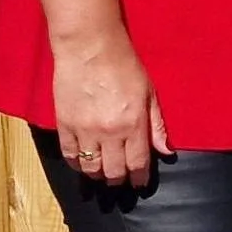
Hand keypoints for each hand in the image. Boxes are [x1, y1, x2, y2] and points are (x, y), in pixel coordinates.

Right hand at [51, 27, 170, 188]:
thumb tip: (166, 151)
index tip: (139, 183)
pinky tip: (82, 163)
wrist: (89, 48)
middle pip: (113, 171)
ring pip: (91, 168)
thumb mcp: (149, 92)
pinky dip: (76, 163)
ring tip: (102, 174)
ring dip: (98, 175)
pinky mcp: (65, 124)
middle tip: (120, 179)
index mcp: (133, 125)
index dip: (139, 179)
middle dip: (118, 179)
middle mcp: (109, 133)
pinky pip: (69, 155)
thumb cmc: (124, 65)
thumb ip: (157, 124)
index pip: (137, 164)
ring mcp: (85, 130)